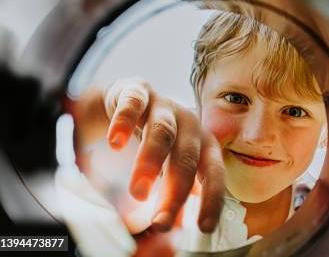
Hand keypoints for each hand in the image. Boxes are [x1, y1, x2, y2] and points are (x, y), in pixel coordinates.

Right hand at [73, 78, 224, 232]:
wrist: (118, 104)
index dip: (211, 199)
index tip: (204, 227)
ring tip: (138, 191)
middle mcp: (188, 124)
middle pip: (187, 157)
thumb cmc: (147, 145)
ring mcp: (164, 105)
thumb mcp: (161, 176)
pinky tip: (115, 142)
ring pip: (163, 132)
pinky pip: (133, 103)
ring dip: (152, 162)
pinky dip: (124, 122)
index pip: (213, 174)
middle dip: (176, 192)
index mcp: (202, 145)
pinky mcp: (137, 90)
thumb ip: (166, 202)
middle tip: (161, 221)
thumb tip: (171, 238)